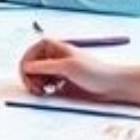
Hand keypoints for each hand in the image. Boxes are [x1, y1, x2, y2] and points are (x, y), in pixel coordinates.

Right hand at [19, 38, 139, 105]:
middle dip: (30, 77)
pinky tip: (49, 92)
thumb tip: (26, 67)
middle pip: (31, 65)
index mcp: (55, 47)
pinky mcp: (61, 82)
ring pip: (36, 76)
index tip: (26, 75)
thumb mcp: (68, 67)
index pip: (31, 52)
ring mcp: (57, 69)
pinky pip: (44, 84)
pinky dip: (43, 89)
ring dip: (35, 84)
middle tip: (34, 88)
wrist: (113, 86)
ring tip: (42, 92)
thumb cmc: (95, 72)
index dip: (26, 63)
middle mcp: (54, 57)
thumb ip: (45, 66)